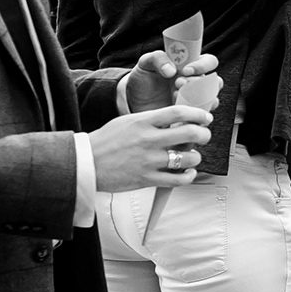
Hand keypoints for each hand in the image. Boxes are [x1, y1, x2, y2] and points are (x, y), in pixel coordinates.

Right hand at [87, 104, 216, 192]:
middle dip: (204, 134)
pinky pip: (179, 179)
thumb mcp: (128, 121)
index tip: (205, 117)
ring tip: (192, 156)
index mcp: (143, 122)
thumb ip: (152, 120)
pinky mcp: (147, 179)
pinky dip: (189, 175)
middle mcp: (148, 140)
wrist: (85, 162)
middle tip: (204, 135)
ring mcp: (149, 161)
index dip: (198, 114)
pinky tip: (188, 171)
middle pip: (190, 133)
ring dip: (196, 157)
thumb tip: (178, 119)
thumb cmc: (106, 141)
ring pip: (188, 158)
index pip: (178, 112)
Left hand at [121, 49, 219, 113]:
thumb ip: (158, 59)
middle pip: (216, 83)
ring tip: (175, 98)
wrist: (134, 101)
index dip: (203, 65)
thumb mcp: (146, 63)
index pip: (210, 62)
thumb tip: (171, 70)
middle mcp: (198, 83)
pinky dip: (191, 116)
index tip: (186, 70)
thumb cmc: (143, 79)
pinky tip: (175, 111)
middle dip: (199, 84)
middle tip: (178, 84)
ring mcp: (196, 101)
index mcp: (191, 66)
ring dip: (198, 100)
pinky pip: (200, 118)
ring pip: (212, 101)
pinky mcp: (190, 117)